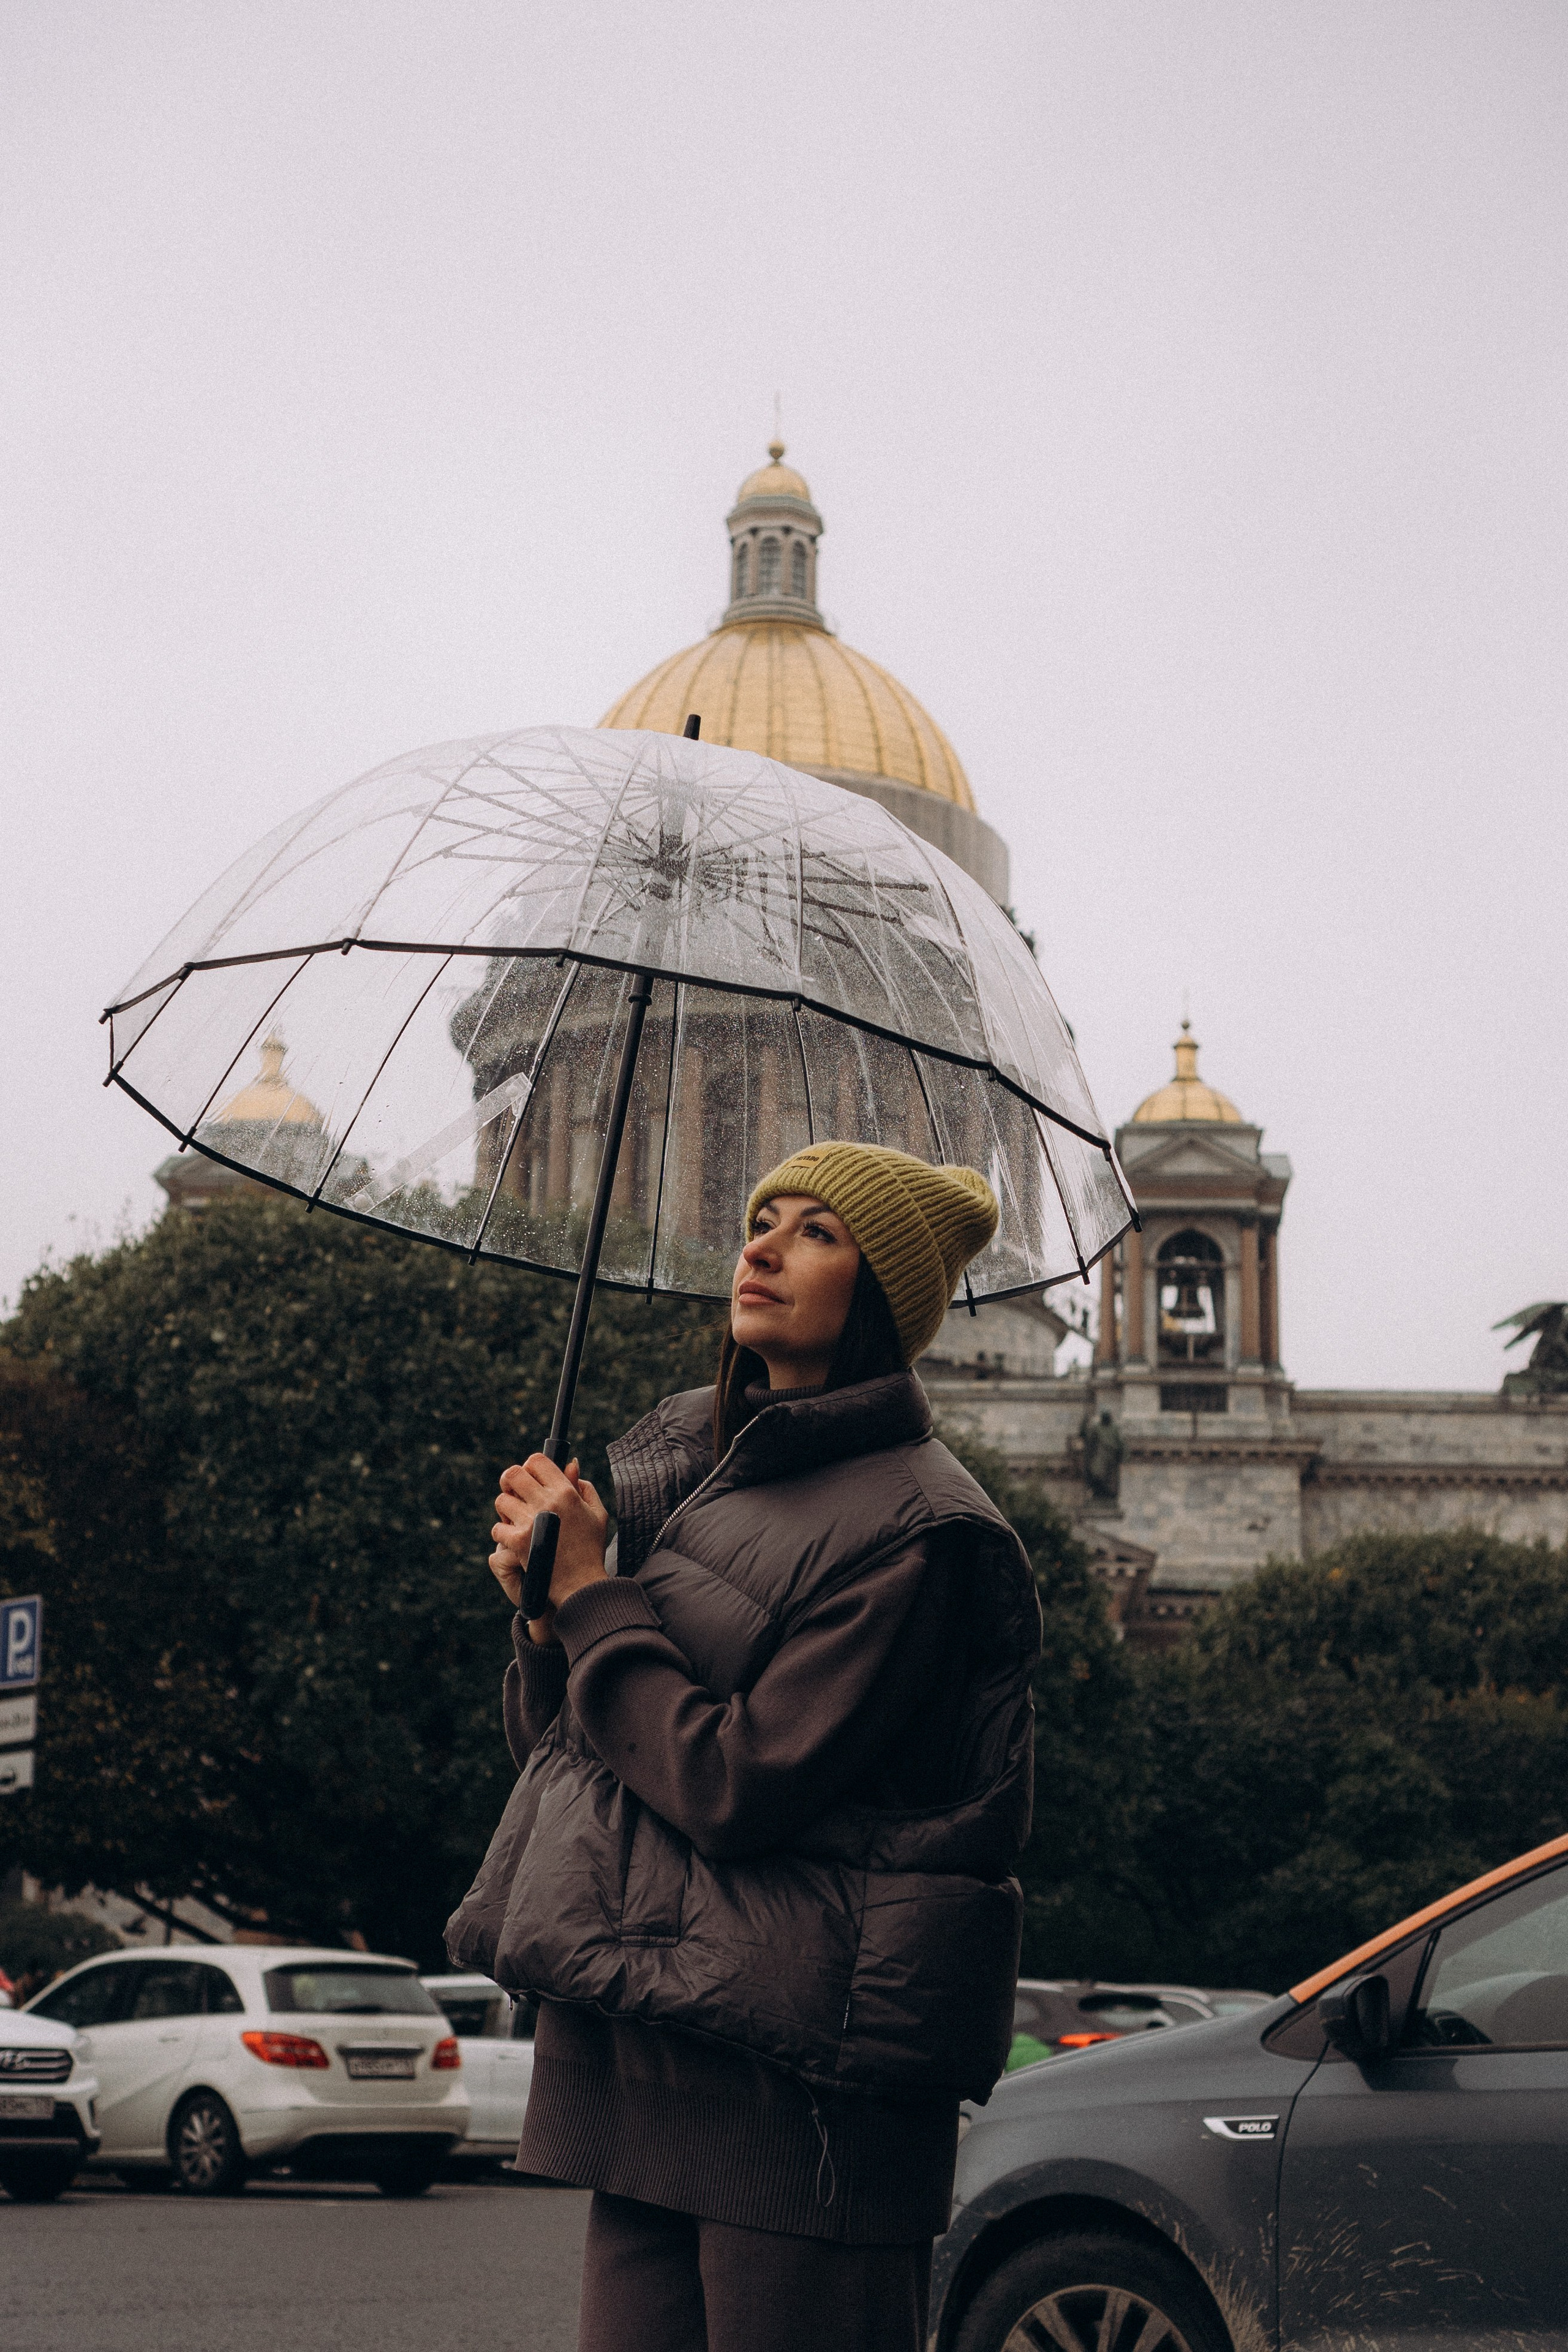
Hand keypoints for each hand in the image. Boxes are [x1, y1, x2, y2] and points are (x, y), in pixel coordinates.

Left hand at [490, 1454, 608, 1639]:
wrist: (582, 1585)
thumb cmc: (591, 1549)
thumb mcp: (597, 1513)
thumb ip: (583, 1486)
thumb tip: (570, 1464)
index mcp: (566, 1492)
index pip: (536, 1461)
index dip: (530, 1467)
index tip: (531, 1478)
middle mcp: (547, 1502)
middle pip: (513, 1474)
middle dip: (510, 1482)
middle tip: (514, 1493)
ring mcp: (530, 1521)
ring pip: (501, 1501)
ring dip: (506, 1509)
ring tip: (515, 1519)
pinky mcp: (518, 1542)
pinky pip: (497, 1528)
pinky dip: (503, 1534)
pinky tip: (514, 1540)